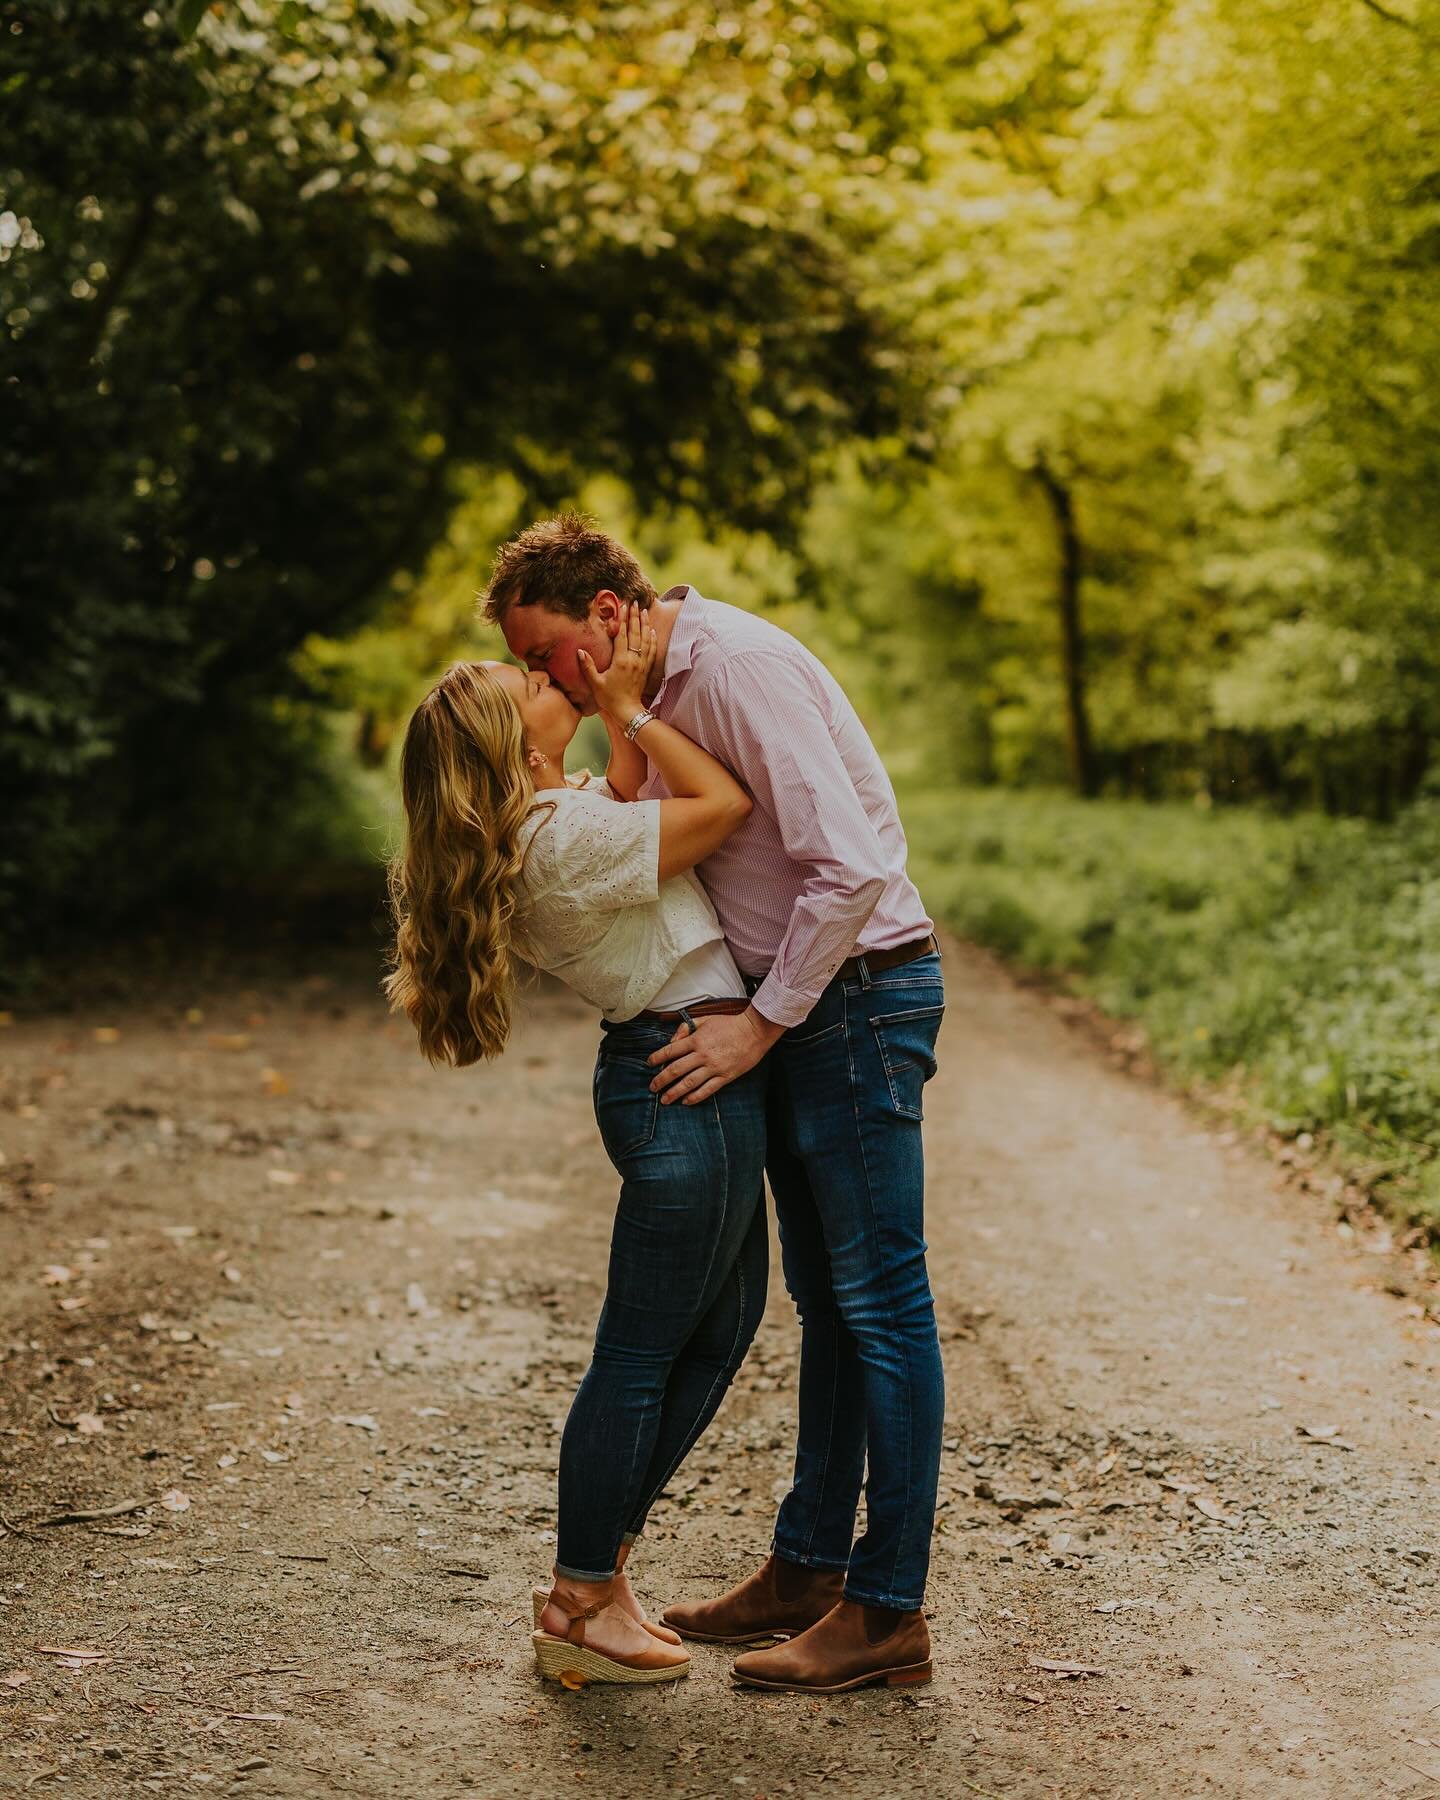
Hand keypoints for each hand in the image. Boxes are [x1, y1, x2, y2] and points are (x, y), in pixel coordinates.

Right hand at [577, 602, 655, 723]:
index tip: (623, 606)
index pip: (622, 635)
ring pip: (645, 640)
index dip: (622, 620)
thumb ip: (588, 666)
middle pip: (635, 634)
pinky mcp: (646, 669)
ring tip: (644, 611)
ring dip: (645, 624)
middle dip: (635, 617)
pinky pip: (652, 651)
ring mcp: (642, 664)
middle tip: (635, 603)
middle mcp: (633, 660)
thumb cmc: (610, 698)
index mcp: (620, 661)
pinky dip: (652, 640)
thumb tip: (580, 651)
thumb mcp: (595, 683)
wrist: (628, 711)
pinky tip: (651, 631)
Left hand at [647, 1010, 781, 1104]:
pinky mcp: (725, 1077)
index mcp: (696, 1039)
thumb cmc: (730, 1024)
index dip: (657, 1058)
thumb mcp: (705, 1019)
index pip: (670, 1051)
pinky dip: (695, 1097)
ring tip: (665, 1099)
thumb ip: (686, 1028)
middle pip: (676, 1070)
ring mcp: (714, 1067)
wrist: (754, 1031)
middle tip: (653, 1087)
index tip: (649, 1064)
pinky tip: (686, 1101)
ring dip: (674, 1093)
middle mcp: (702, 1055)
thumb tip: (673, 1040)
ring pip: (689, 1083)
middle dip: (661, 1080)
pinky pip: (707, 1090)